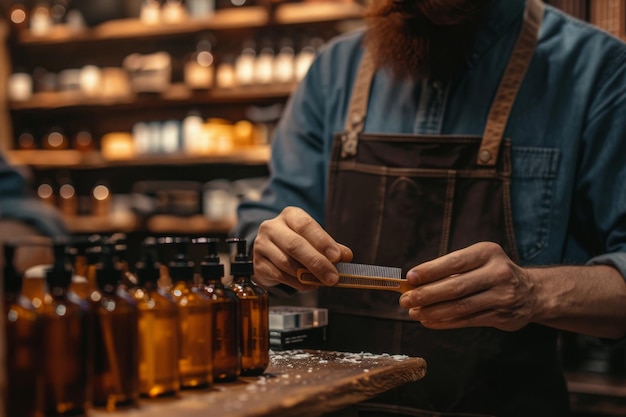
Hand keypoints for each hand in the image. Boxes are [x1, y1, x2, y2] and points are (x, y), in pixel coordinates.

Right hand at [252, 206, 352, 289]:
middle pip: (295, 245)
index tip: (337, 257)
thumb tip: (346, 256)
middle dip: (317, 263)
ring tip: (321, 282)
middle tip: (333, 277)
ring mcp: (261, 245)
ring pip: (286, 263)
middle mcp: (272, 227)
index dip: (322, 241)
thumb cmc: (296, 244)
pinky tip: (307, 285)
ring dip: (307, 276)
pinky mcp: (257, 264)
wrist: (270, 253)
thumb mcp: (315, 240)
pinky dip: (296, 283)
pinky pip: (279, 275)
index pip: (306, 226)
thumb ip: (331, 247)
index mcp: (290, 216)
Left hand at [399, 242, 537, 331]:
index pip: (455, 262)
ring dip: (433, 311)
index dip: (430, 271)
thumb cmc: (492, 272)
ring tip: (414, 313)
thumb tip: (414, 282)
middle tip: (406, 300)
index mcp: (488, 253)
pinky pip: (468, 321)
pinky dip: (445, 322)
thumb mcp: (477, 261)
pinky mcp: (503, 316)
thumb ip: (449, 270)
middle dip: (426, 295)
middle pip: (456, 287)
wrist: (532, 292)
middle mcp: (498, 273)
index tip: (410, 278)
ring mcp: (503, 296)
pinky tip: (429, 322)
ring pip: (461, 307)